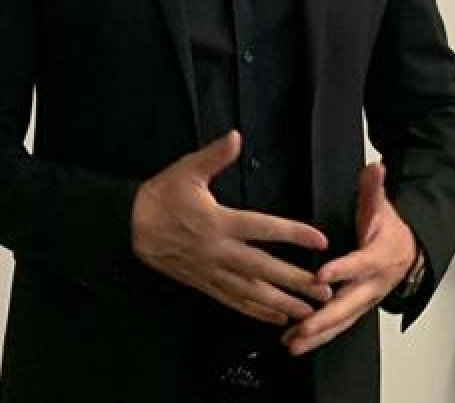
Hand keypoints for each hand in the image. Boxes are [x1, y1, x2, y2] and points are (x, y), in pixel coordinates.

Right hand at [132, 131, 333, 324]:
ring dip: (281, 302)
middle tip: (325, 290)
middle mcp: (219, 251)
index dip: (293, 233)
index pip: (263, 228)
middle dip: (295, 280)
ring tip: (308, 311)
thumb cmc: (161, 196)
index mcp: (219, 222)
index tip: (320, 240)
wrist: (129, 227)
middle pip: (263, 268)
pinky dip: (256, 312)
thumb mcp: (186, 171)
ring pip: (251, 291)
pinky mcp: (203, 283)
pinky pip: (233, 301)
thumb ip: (214, 156)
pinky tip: (276, 318)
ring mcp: (211, 271)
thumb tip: (236, 136)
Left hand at [281, 162, 417, 356]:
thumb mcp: (382, 206)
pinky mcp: (357, 310)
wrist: (410, 253)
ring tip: (292, 343)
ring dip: (317, 334)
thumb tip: (376, 166)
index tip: (320, 277)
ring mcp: (365, 300)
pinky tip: (295, 343)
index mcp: (378, 257)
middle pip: (349, 304)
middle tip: (302, 326)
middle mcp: (372, 285)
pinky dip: (318, 337)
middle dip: (325, 318)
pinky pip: (338, 326)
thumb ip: (374, 189)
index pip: (359, 265)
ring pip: (341, 321)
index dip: (342, 271)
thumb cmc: (390, 229)